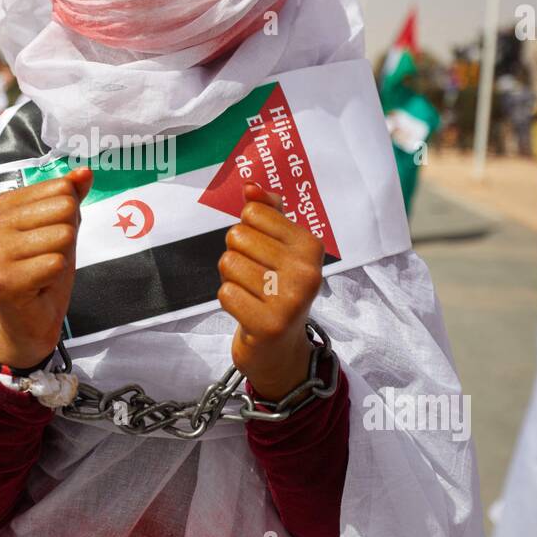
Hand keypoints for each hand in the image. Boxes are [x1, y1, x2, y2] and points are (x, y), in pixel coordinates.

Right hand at [0, 167, 92, 369]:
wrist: (30, 322)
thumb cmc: (44, 271)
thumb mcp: (61, 228)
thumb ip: (71, 197)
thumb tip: (84, 172)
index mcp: (3, 205)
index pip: (60, 188)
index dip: (67, 216)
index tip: (48, 238)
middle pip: (63, 208)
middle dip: (67, 236)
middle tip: (48, 257)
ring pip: (62, 235)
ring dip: (61, 258)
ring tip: (43, 272)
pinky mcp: (5, 280)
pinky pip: (56, 263)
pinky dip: (56, 277)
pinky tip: (40, 287)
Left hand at [217, 182, 324, 401]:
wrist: (282, 350)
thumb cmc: (277, 291)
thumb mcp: (279, 249)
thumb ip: (267, 213)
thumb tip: (250, 186)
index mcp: (311, 245)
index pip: (253, 212)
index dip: (247, 231)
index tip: (263, 254)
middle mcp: (306, 270)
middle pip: (237, 236)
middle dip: (237, 256)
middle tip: (254, 278)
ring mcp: (290, 299)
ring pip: (229, 263)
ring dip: (231, 279)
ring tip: (251, 294)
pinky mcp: (270, 324)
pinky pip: (225, 292)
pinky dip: (229, 301)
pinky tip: (247, 311)